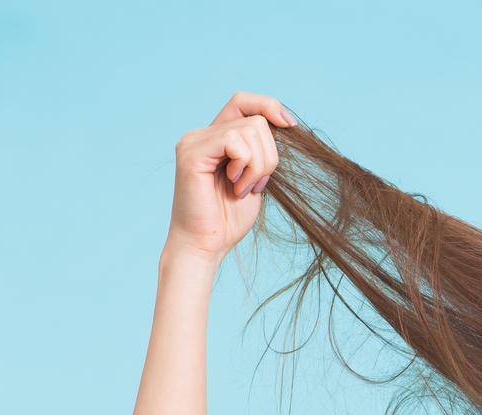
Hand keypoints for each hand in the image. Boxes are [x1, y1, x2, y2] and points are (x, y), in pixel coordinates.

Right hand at [164, 91, 297, 262]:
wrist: (207, 244)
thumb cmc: (229, 217)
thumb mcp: (256, 178)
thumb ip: (262, 152)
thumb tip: (287, 125)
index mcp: (215, 137)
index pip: (243, 102)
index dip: (269, 106)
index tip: (290, 125)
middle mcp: (201, 134)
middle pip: (256, 120)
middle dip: (270, 156)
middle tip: (255, 184)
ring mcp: (194, 141)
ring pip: (250, 131)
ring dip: (259, 166)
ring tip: (243, 188)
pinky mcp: (191, 153)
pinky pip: (235, 142)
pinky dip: (246, 167)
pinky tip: (235, 187)